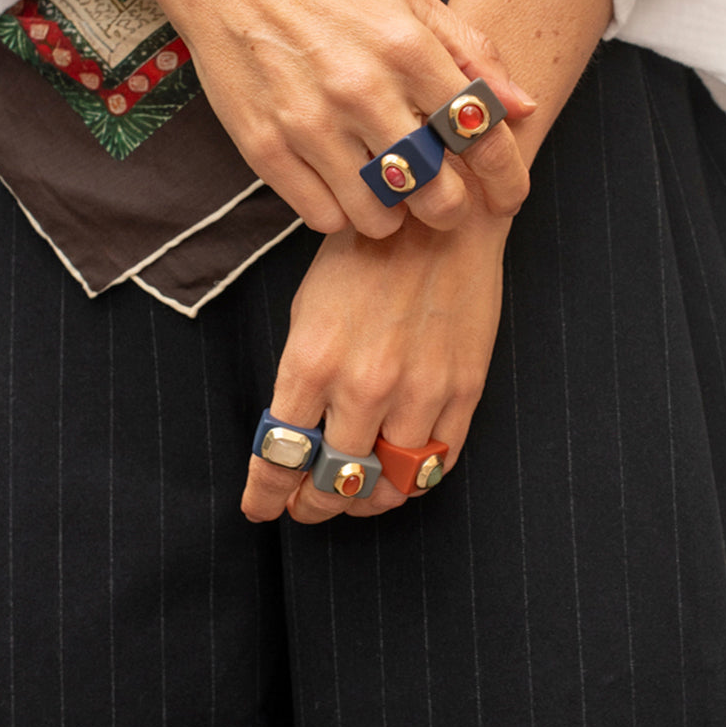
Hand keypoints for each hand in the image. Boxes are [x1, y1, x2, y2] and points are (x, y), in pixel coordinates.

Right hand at [146, 0, 534, 237]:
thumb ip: (472, 51)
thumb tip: (522, 108)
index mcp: (407, 47)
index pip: (480, 134)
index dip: (507, 179)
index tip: (508, 198)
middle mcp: (361, 89)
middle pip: (434, 191)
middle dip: (450, 208)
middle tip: (442, 200)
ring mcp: (309, 123)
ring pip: (379, 215)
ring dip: (394, 215)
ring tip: (388, 192)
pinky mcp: (266, 149)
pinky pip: (323, 217)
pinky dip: (343, 213)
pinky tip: (343, 188)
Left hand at [240, 207, 508, 522]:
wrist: (442, 217)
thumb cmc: (366, 253)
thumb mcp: (307, 307)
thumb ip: (299, 378)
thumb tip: (293, 435)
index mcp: (312, 361)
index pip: (279, 457)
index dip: (265, 495)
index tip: (261, 508)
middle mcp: (364, 386)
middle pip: (334, 484)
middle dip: (311, 507)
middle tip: (304, 507)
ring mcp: (420, 391)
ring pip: (389, 486)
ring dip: (364, 503)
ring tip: (353, 497)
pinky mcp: (464, 390)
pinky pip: (438, 464)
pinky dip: (414, 483)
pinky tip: (399, 476)